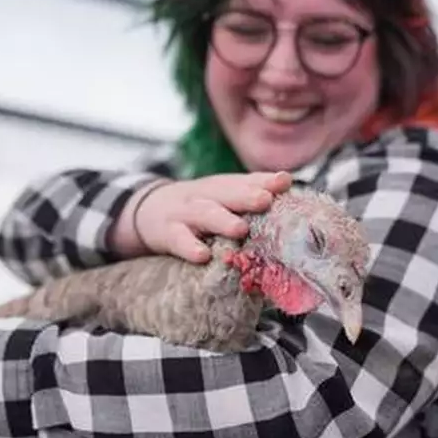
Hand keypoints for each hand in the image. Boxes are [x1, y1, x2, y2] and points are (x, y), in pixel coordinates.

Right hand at [123, 171, 291, 262]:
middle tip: (265, 200)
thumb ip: (249, 201)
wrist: (147, 210)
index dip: (265, 181)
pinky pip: (178, 240)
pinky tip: (202, 256)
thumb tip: (290, 202)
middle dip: (247, 195)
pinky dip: (189, 247)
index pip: (246, 181)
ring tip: (240, 229)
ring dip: (222, 220)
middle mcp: (205, 196)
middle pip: (227, 192)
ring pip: (204, 213)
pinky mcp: (166, 232)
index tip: (284, 181)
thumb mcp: (220, 199)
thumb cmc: (197, 209)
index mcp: (222, 188)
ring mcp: (185, 213)